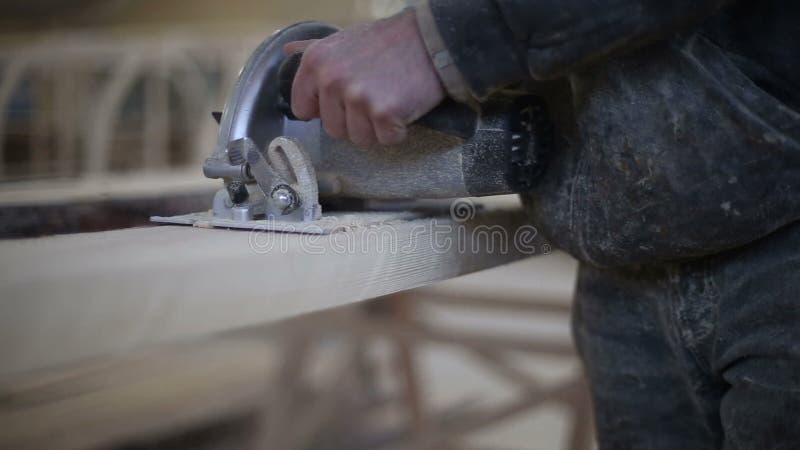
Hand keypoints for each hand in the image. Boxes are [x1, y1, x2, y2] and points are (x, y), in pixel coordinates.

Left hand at [284, 10, 445, 145]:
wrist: (431, 39)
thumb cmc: (388, 41)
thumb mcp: (343, 40)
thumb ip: (313, 51)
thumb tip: (287, 53)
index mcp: (316, 62)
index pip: (302, 108)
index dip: (324, 109)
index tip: (343, 101)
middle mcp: (332, 80)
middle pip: (333, 129)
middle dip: (354, 121)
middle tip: (375, 96)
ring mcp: (358, 98)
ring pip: (358, 138)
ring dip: (376, 128)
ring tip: (390, 99)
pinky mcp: (383, 113)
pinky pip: (385, 140)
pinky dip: (397, 130)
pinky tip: (403, 106)